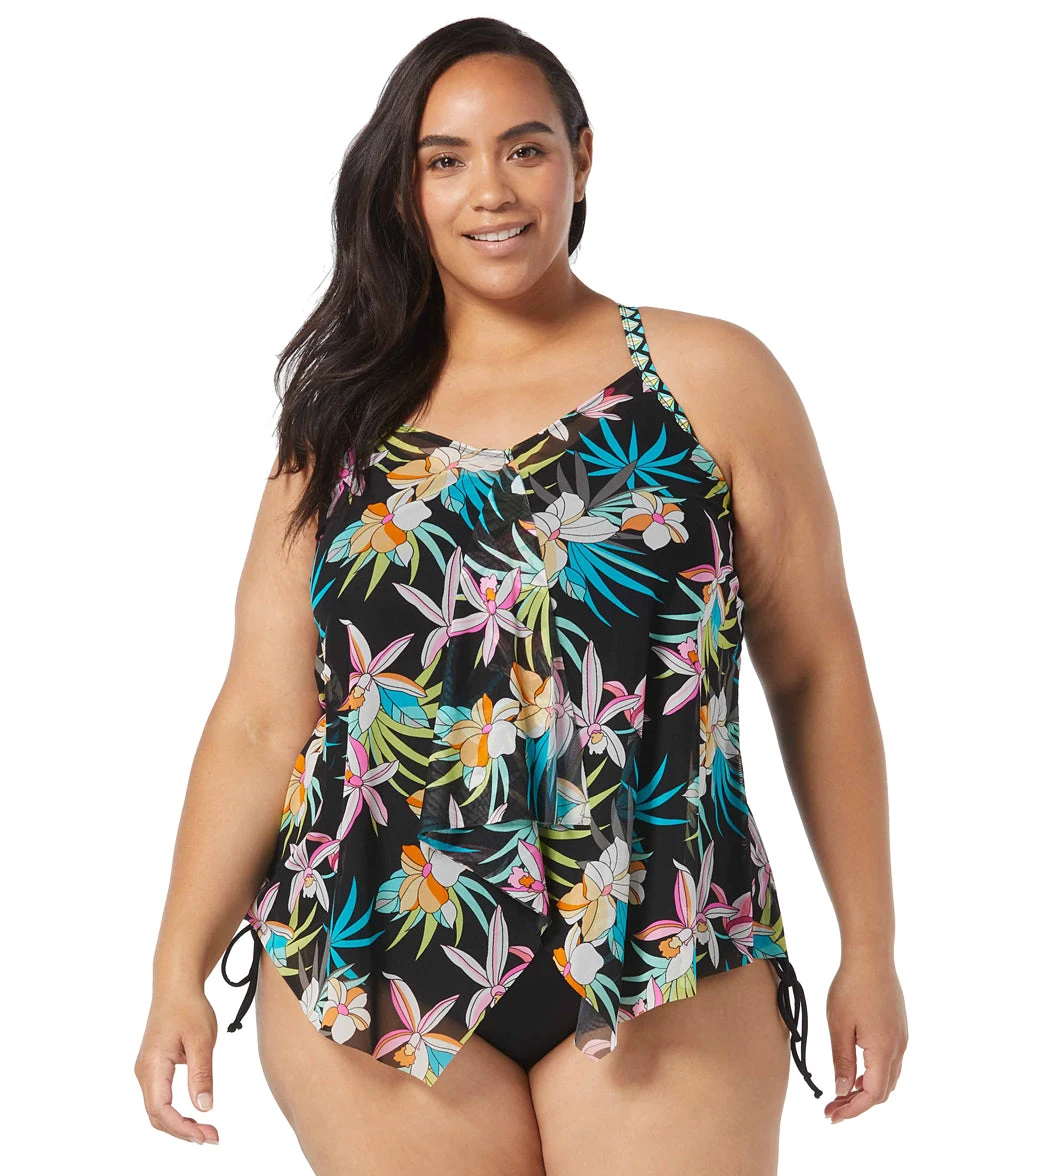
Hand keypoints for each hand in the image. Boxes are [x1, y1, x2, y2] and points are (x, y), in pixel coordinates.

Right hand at [134, 984, 220, 1144]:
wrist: (176, 988)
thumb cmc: (188, 1008)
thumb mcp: (202, 1039)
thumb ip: (201, 1074)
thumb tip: (204, 1108)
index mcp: (153, 1066)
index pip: (161, 1110)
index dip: (182, 1128)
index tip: (206, 1135)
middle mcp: (144, 1072)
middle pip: (157, 1115)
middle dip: (183, 1131)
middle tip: (212, 1138)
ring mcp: (147, 1071)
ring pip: (158, 1110)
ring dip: (179, 1124)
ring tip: (206, 1131)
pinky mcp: (154, 1068)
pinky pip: (160, 1099)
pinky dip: (176, 1113)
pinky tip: (194, 1116)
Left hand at [822, 954, 907, 1122]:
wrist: (871, 956)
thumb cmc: (851, 986)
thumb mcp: (839, 1026)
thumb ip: (842, 1061)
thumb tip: (843, 1091)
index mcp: (884, 1050)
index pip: (872, 1095)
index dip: (852, 1109)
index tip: (832, 1116)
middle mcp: (899, 1048)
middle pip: (882, 1091)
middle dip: (858, 1104)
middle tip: (832, 1107)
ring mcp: (902, 1038)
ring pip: (888, 1078)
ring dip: (866, 1090)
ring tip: (841, 1093)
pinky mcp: (899, 1028)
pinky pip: (890, 1062)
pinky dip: (873, 1074)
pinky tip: (856, 1070)